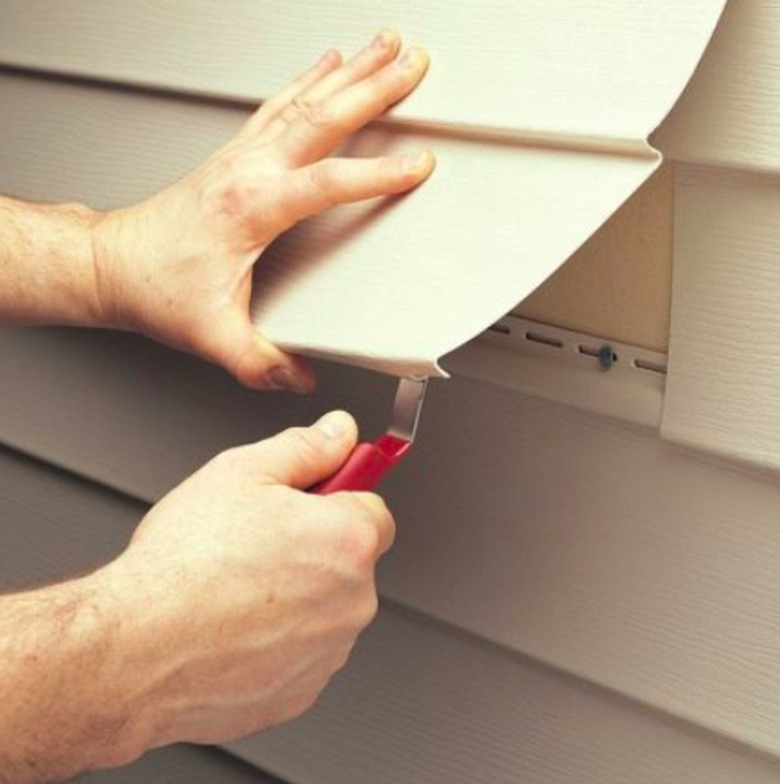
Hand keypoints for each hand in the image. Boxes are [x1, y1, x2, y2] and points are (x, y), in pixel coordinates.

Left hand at [91, 30, 433, 391]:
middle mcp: (248, 171)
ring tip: (384, 46)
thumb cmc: (158, 288)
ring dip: (349, 71)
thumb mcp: (212, 335)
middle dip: (374, 86)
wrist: (115, 264)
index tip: (416, 166)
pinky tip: (327, 64)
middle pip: (321, 117)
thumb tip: (299, 377)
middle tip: (412, 63)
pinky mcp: (236, 156)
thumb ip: (259, 363)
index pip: (326, 182)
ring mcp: (241, 157)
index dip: (376, 174)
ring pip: (304, 100)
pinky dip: (310, 79)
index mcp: (251, 209)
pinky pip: (281, 105)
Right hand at [97, 410, 393, 758]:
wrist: (135, 651)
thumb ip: (306, 447)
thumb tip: (338, 431)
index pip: (374, 506)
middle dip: (316, 547)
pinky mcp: (301, 691)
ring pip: (326, 607)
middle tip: (261, 541)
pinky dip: (278, 640)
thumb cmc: (183, 566)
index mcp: (348, 540)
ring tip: (238, 586)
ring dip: (298, 596)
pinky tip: (235, 625)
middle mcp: (353, 600)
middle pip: (351, 559)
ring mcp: (329, 652)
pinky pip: (302, 652)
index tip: (316, 498)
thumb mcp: (242, 473)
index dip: (339, 496)